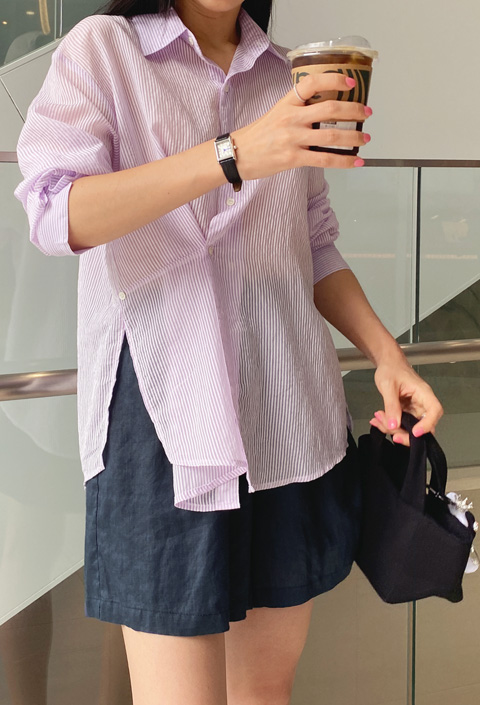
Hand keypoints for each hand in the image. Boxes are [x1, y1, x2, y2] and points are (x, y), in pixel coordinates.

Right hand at [232, 73, 370, 179]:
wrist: (237, 155)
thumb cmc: (258, 136)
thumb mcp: (276, 113)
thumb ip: (299, 109)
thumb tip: (325, 111)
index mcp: (287, 102)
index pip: (312, 83)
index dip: (334, 80)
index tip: (350, 83)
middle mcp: (291, 118)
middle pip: (329, 109)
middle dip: (353, 111)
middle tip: (366, 113)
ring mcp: (292, 139)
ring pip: (331, 136)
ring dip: (353, 137)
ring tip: (364, 138)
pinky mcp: (292, 158)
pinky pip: (324, 160)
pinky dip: (343, 160)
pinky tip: (355, 161)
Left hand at [371, 357, 443, 444]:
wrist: (387, 364)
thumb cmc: (392, 369)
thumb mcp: (388, 386)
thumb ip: (391, 405)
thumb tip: (393, 424)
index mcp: (424, 393)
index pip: (434, 411)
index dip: (427, 424)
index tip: (415, 432)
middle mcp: (422, 403)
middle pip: (424, 425)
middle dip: (407, 434)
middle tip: (392, 433)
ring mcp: (414, 409)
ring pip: (410, 428)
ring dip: (393, 428)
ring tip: (378, 418)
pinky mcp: (406, 412)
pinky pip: (400, 424)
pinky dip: (389, 424)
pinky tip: (379, 419)